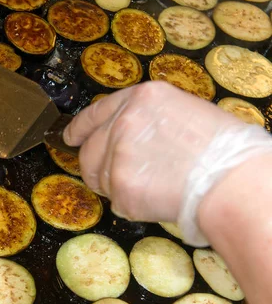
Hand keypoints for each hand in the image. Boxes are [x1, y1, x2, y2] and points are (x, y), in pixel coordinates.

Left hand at [63, 81, 244, 222]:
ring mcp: (118, 154)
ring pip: (100, 177)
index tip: (69, 137)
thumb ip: (147, 120)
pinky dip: (132, 206)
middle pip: (90, 150)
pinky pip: (116, 201)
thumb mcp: (183, 112)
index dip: (80, 128)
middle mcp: (123, 122)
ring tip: (151, 188)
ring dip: (117, 187)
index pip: (96, 112)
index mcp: (141, 98)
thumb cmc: (223, 149)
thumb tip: (128, 138)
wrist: (234, 181)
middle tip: (118, 179)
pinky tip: (156, 199)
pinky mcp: (121, 186)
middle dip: (97, 167)